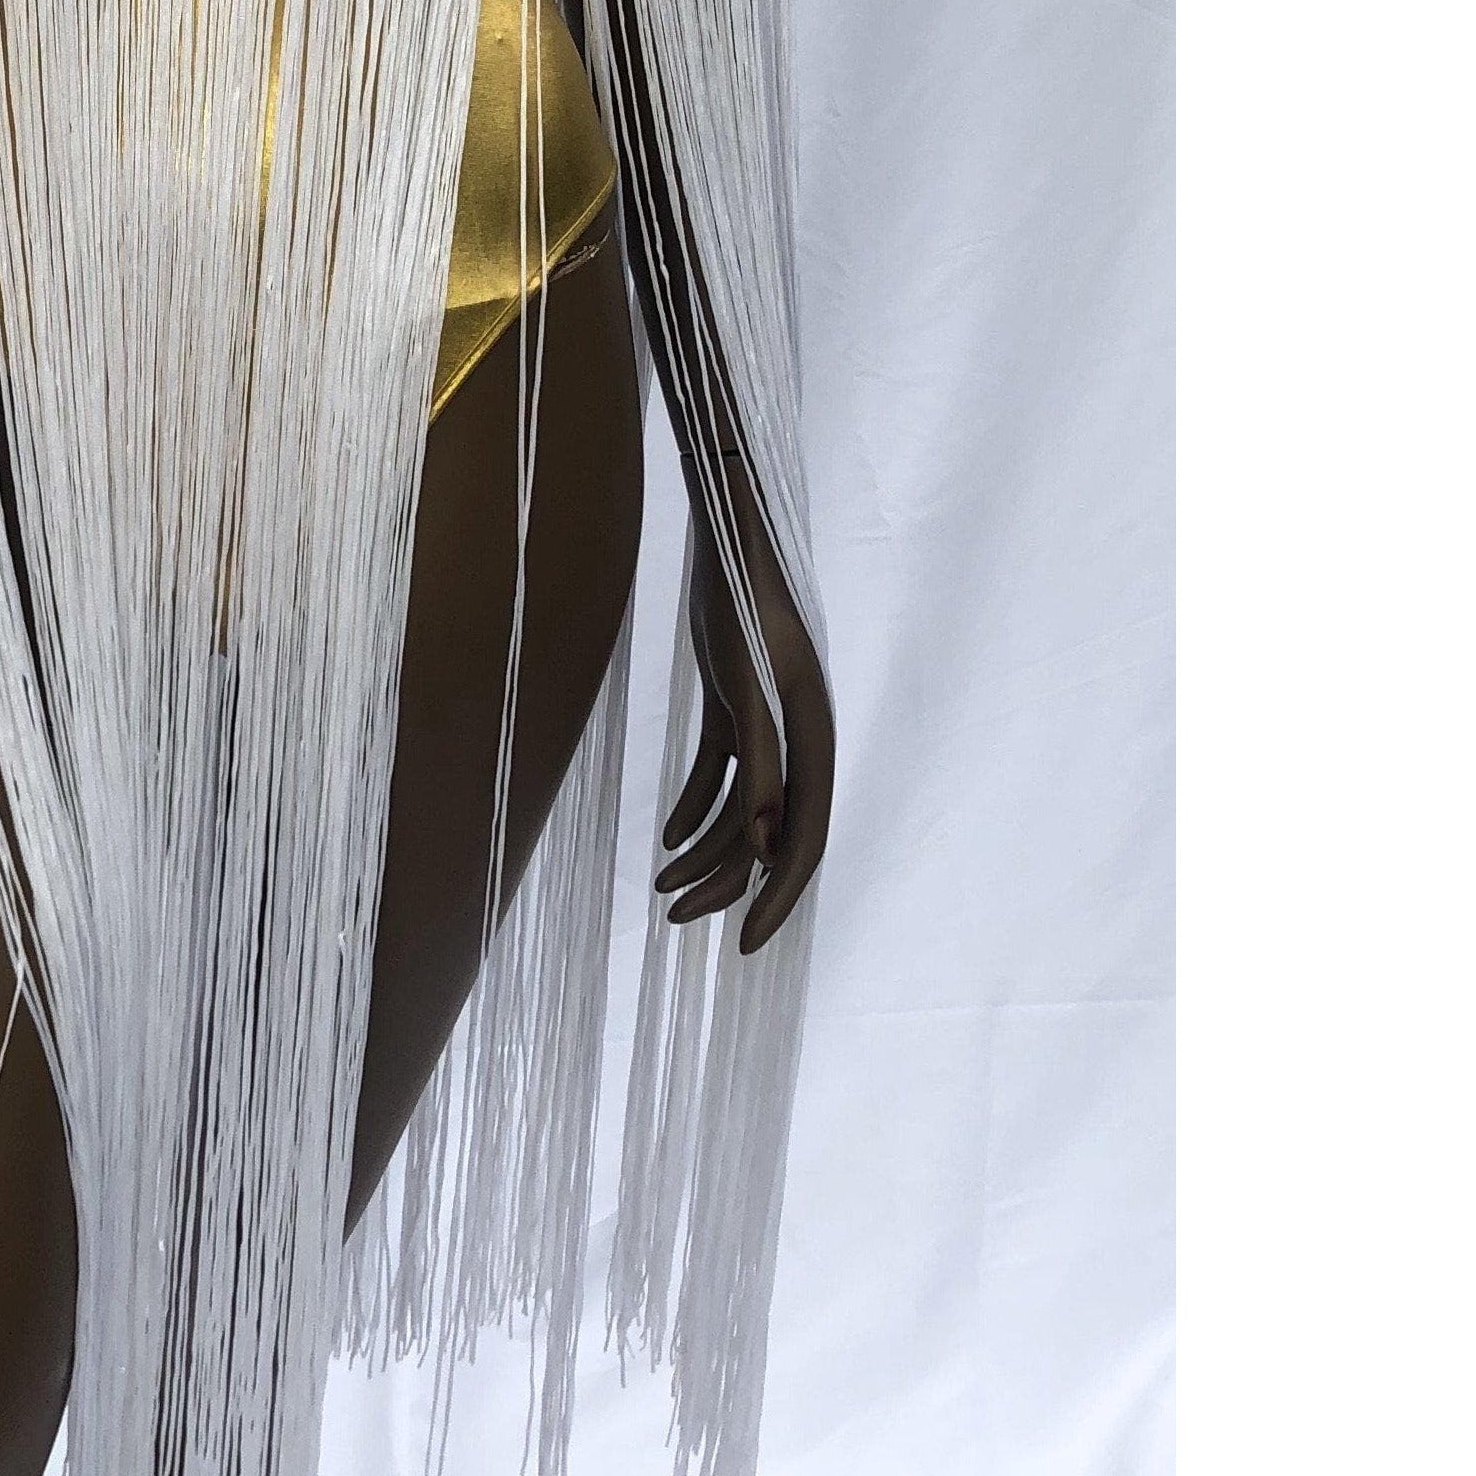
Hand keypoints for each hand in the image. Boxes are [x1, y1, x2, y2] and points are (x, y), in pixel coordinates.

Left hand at [652, 494, 832, 952]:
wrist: (725, 530)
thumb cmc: (737, 600)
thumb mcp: (742, 682)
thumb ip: (757, 761)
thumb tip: (764, 849)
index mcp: (815, 738)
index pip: (803, 840)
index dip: (776, 898)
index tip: (742, 945)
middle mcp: (801, 737)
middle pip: (772, 833)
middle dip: (728, 883)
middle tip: (675, 920)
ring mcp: (770, 720)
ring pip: (744, 807)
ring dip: (705, 849)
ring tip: (660, 886)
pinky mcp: (739, 702)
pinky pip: (723, 772)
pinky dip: (696, 805)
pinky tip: (667, 834)